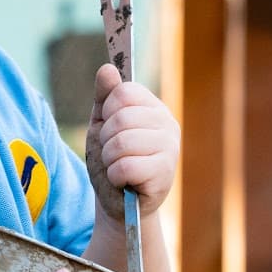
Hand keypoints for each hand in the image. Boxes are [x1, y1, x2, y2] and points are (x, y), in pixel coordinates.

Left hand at [85, 63, 179, 220]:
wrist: (118, 203)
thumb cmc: (111, 161)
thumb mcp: (101, 125)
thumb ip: (104, 97)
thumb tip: (107, 69)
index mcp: (153, 108)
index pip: (124, 92)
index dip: (107, 112)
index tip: (110, 128)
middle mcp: (167, 124)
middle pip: (121, 118)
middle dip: (105, 140)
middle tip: (113, 154)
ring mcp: (170, 148)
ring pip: (121, 143)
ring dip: (108, 159)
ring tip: (118, 167)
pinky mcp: (165, 174)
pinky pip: (126, 167)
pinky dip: (115, 176)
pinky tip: (124, 182)